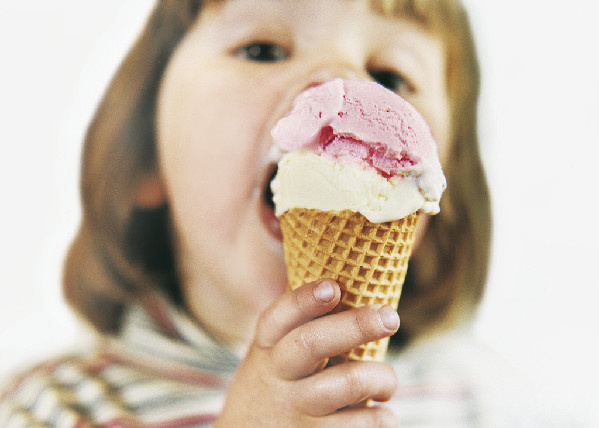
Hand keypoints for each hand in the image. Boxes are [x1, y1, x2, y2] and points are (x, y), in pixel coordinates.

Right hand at [215, 279, 398, 426]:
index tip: (333, 287)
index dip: (306, 300)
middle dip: (356, 325)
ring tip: (386, 383)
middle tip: (390, 317)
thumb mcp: (270, 359)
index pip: (279, 316)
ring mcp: (295, 412)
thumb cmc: (273, 389)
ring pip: (348, 383)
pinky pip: (362, 425)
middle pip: (312, 342)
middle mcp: (277, 378)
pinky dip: (382, 418)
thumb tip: (345, 283)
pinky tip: (380, 414)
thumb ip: (298, 328)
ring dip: (381, 377)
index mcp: (267, 349)